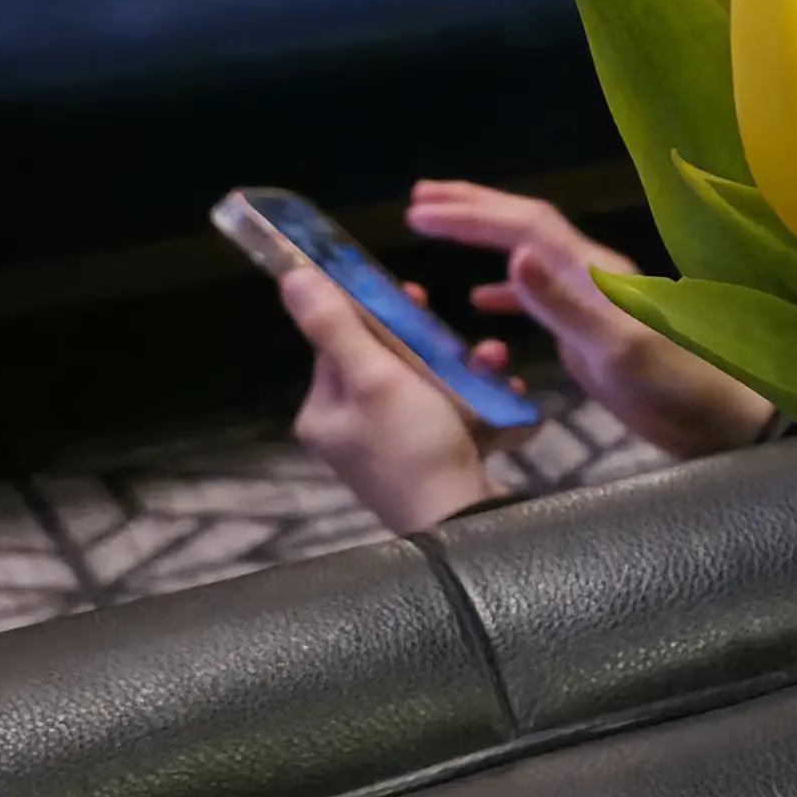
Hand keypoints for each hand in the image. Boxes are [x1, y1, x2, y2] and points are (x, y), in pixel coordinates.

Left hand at [279, 266, 502, 532]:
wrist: (462, 521)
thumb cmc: (413, 446)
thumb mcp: (375, 378)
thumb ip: (336, 326)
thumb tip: (291, 275)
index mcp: (324, 411)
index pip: (338, 343)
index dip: (374, 313)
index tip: (412, 293)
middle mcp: (350, 429)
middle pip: (385, 362)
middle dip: (429, 341)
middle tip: (456, 330)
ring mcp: (391, 446)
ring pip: (425, 384)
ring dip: (463, 367)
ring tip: (495, 360)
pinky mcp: (429, 459)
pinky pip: (450, 412)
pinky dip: (477, 398)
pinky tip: (506, 391)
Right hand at [408, 181, 778, 457]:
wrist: (715, 420)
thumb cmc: (671, 384)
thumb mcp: (614, 346)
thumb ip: (564, 304)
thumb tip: (514, 254)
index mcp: (595, 271)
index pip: (526, 226)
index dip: (473, 214)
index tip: (420, 210)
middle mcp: (591, 276)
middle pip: (526, 227)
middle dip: (474, 208)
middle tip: (420, 197)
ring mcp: (591, 303)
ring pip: (528, 256)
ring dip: (483, 239)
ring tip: (437, 228)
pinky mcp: (590, 332)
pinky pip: (539, 298)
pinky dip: (506, 291)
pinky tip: (477, 300)